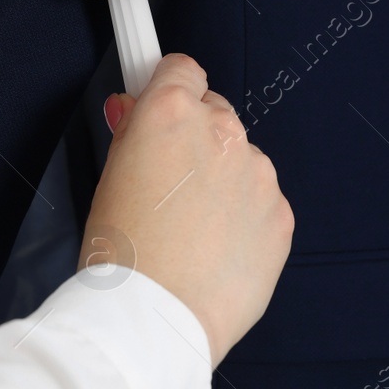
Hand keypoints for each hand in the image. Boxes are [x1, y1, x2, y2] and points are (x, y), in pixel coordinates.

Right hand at [81, 54, 292, 364]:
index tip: (162, 99)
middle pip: (214, 112)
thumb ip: (132, 134)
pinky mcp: (281, 216)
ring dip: (221, 179)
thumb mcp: (107, 178)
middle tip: (165, 182)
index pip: (180, 68)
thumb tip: (137, 111)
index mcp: (171, 113)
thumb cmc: (122, 256)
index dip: (167, 88)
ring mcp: (258, 174)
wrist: (156, 320)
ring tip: (188, 228)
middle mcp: (221, 132)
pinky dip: (243, 218)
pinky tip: (213, 249)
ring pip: (241, 160)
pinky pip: (262, 201)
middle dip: (194, 138)